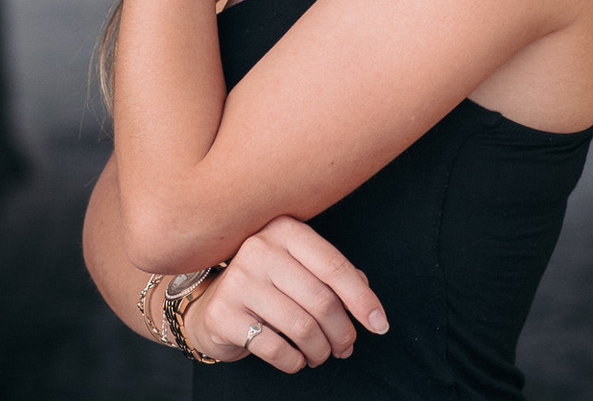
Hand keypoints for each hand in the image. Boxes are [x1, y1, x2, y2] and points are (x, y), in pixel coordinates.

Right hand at [183, 216, 388, 371]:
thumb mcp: (301, 270)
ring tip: (320, 355)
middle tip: (345, 348)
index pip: (335, 267)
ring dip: (320, 350)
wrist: (212, 306)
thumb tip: (368, 307)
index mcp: (284, 230)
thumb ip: (335, 278)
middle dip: (342, 333)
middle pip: (321, 301)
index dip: (363, 300)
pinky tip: (296, 359)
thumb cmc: (268, 287)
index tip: (380, 326)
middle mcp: (259, 248)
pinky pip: (275, 347)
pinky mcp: (224, 313)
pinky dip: (294, 361)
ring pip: (302, 327)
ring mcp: (238, 280)